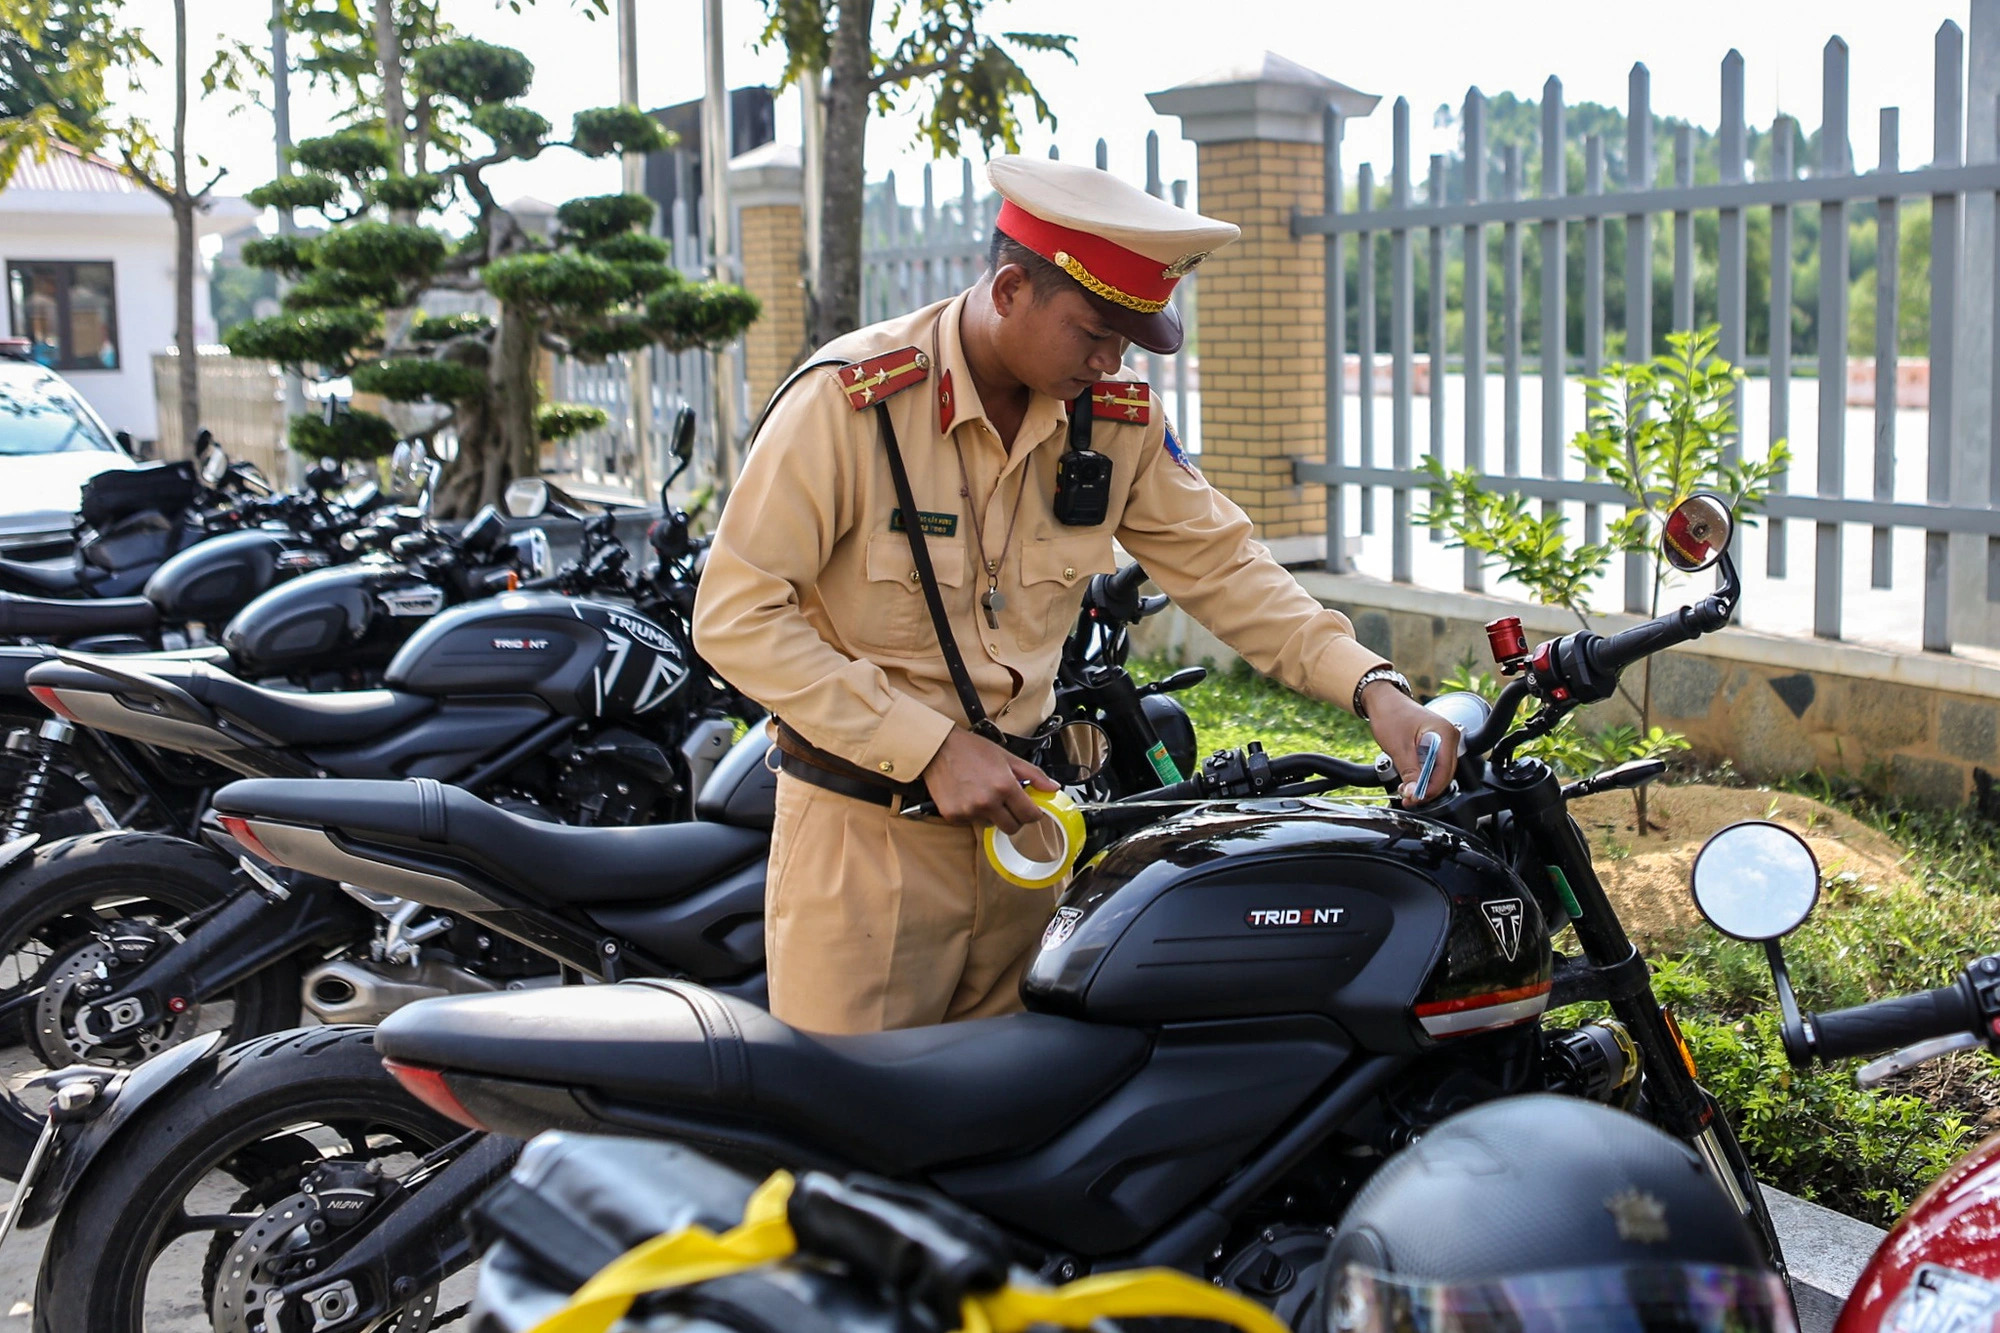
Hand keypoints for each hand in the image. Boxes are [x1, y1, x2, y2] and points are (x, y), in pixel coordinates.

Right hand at [920, 728, 1057, 832]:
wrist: (937, 748)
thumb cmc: (971, 749)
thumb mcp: (1006, 757)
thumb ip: (1032, 774)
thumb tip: (1052, 788)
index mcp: (1004, 786)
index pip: (1030, 815)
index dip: (1033, 812)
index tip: (1029, 808)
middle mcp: (987, 801)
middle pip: (1012, 827)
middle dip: (1014, 817)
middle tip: (1007, 803)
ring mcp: (969, 811)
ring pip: (990, 825)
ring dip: (991, 815)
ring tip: (982, 794)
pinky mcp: (953, 815)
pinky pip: (970, 822)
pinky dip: (972, 814)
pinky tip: (967, 796)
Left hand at [1363, 681, 1460, 805]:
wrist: (1382, 700)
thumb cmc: (1390, 714)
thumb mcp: (1399, 747)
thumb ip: (1409, 772)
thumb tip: (1414, 793)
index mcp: (1445, 734)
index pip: (1445, 771)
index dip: (1430, 789)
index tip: (1415, 799)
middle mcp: (1449, 737)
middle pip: (1445, 774)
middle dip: (1427, 789)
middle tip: (1409, 798)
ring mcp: (1443, 741)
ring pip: (1439, 772)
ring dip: (1424, 784)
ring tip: (1406, 791)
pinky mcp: (1435, 745)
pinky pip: (1433, 765)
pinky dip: (1422, 776)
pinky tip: (1410, 781)